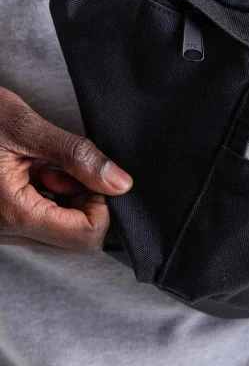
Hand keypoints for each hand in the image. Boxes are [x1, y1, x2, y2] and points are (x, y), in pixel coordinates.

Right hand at [0, 86, 132, 251]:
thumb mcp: (25, 127)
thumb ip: (76, 156)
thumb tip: (121, 183)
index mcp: (14, 212)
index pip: (86, 236)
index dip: (103, 206)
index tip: (94, 175)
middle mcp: (6, 231)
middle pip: (77, 238)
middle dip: (87, 202)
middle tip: (70, 168)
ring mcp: (3, 228)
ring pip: (62, 231)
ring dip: (69, 198)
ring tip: (48, 166)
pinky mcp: (3, 219)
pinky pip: (44, 220)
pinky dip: (54, 197)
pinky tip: (39, 171)